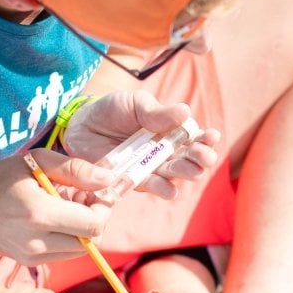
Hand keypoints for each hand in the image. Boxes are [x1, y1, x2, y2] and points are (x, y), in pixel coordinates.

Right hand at [0, 149, 114, 264]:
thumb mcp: (35, 161)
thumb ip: (75, 169)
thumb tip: (109, 180)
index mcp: (39, 214)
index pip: (94, 224)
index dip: (103, 207)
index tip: (94, 190)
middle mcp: (37, 241)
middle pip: (91, 240)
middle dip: (95, 217)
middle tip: (81, 196)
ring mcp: (32, 256)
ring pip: (80, 250)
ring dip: (82, 229)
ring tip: (66, 206)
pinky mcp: (28, 261)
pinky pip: (63, 253)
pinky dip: (68, 237)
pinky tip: (54, 218)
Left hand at [62, 90, 220, 198]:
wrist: (80, 124)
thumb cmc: (112, 110)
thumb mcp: (134, 103)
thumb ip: (156, 112)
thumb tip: (185, 112)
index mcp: (171, 129)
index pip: (194, 136)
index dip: (206, 138)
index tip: (212, 136)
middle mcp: (165, 151)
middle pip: (189, 158)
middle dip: (200, 158)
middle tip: (205, 157)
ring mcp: (150, 167)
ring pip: (174, 175)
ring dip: (186, 174)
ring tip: (193, 172)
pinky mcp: (133, 180)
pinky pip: (150, 187)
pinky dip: (161, 189)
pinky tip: (170, 189)